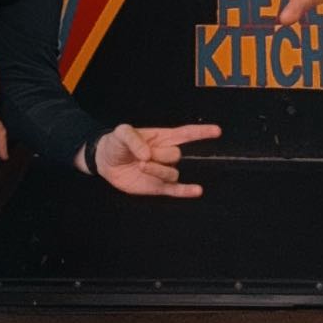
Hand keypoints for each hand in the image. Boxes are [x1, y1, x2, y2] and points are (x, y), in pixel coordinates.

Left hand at [91, 123, 219, 197]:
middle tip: (141, 156)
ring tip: (140, 166)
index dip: (201, 132)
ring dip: (158, 171)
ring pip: (173, 173)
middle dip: (161, 156)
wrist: (105, 162)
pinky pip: (176, 190)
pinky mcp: (157, 187)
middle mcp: (166, 154)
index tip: (217, 131)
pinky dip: (187, 191)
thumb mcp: (121, 133)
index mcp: (162, 137)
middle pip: (177, 155)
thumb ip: (134, 139)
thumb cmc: (116, 143)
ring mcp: (162, 172)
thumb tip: (148, 154)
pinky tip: (197, 191)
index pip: (186, 134)